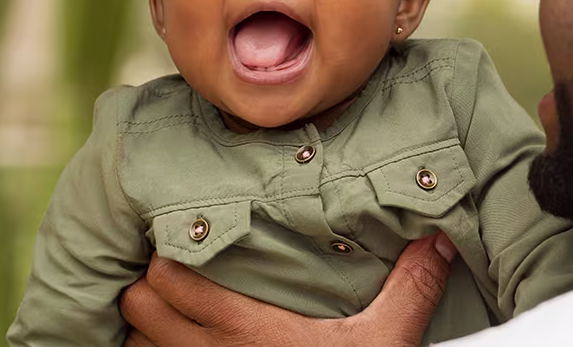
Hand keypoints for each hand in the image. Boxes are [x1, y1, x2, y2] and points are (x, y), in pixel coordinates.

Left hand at [120, 234, 456, 346]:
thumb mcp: (387, 342)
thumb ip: (411, 289)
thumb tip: (439, 240)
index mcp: (244, 329)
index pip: (168, 275)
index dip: (170, 252)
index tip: (191, 237)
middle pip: (137, 304)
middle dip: (150, 284)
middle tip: (177, 268)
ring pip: (133, 341)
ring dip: (146, 324)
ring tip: (171, 309)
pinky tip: (176, 346)